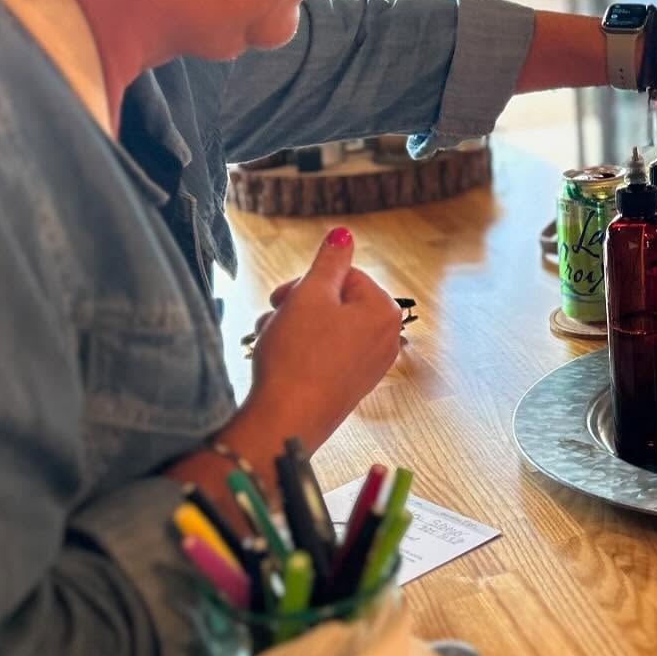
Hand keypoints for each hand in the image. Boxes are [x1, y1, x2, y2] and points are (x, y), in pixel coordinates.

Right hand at [242, 227, 401, 449]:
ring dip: (295, 326)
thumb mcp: (310, 296)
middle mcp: (386, 338)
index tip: (280, 297)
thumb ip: (329, 261)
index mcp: (384, 311)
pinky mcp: (352, 386)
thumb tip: (344, 234)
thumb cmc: (297, 357)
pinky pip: (329, 354)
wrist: (286, 421)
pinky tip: (280, 359)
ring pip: (328, 327)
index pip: (345, 276)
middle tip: (273, 317)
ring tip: (270, 340)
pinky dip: (304, 350)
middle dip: (299, 305)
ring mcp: (371, 365)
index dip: (307, 283)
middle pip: (337, 301)